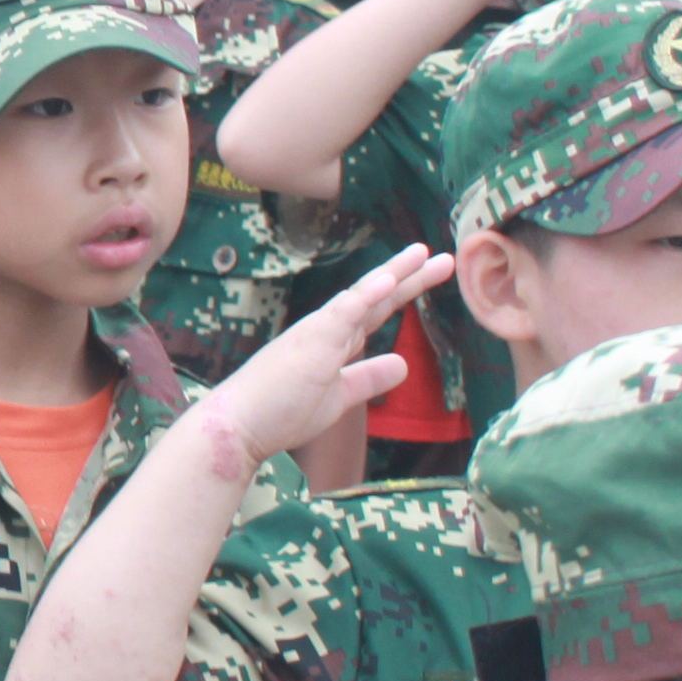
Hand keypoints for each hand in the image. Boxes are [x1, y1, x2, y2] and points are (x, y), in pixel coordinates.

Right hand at [189, 243, 450, 476]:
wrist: (238, 425)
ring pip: (362, 296)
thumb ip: (368, 378)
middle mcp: (326, 329)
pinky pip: (342, 313)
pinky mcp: (309, 341)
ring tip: (424, 255)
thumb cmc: (279, 412)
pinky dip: (366, 295)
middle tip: (444, 257)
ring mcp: (317, 332)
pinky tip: (388, 280)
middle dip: (409, 277)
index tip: (428, 272)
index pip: (374, 311)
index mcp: (332, 341)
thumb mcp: (338, 397)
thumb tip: (402, 364)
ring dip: (394, 275)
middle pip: (376, 298)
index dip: (402, 292)